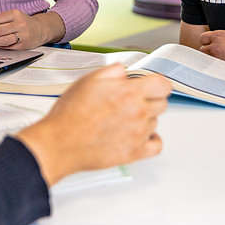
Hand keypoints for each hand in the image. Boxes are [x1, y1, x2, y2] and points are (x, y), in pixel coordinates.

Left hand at [0, 10, 64, 49]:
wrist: (41, 29)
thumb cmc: (24, 22)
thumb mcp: (15, 16)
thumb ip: (1, 19)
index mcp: (15, 14)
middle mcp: (19, 23)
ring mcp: (22, 35)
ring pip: (3, 40)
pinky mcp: (23, 45)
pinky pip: (9, 47)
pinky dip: (1, 47)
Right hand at [15, 64, 169, 184]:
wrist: (61, 142)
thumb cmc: (70, 114)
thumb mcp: (88, 81)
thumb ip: (112, 72)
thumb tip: (123, 71)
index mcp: (129, 92)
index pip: (163, 85)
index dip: (157, 83)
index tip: (151, 86)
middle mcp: (138, 112)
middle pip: (161, 103)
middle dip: (149, 100)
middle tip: (131, 102)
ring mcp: (139, 134)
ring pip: (155, 122)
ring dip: (145, 119)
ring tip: (124, 120)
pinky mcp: (135, 153)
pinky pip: (156, 145)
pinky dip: (151, 139)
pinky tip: (140, 135)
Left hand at [197, 28, 224, 65]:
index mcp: (218, 36)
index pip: (203, 37)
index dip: (207, 40)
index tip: (211, 42)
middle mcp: (215, 46)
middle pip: (202, 49)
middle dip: (206, 50)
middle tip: (214, 52)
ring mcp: (217, 57)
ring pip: (207, 59)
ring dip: (211, 59)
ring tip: (219, 60)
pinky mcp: (221, 66)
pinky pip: (214, 67)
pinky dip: (216, 66)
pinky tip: (223, 66)